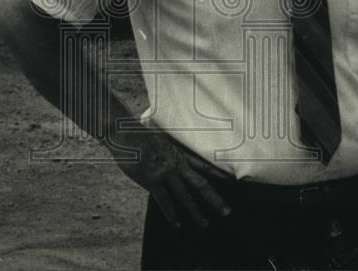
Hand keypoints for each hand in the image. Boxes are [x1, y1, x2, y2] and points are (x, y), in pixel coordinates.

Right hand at [111, 124, 231, 229]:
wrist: (125, 133)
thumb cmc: (140, 134)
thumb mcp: (160, 140)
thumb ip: (168, 153)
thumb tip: (172, 162)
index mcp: (179, 153)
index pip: (204, 166)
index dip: (218, 174)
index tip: (232, 182)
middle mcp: (176, 164)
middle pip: (200, 184)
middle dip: (214, 199)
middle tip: (226, 211)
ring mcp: (165, 173)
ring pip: (185, 196)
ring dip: (196, 212)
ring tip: (205, 223)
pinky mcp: (152, 180)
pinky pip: (165, 201)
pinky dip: (172, 215)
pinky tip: (178, 225)